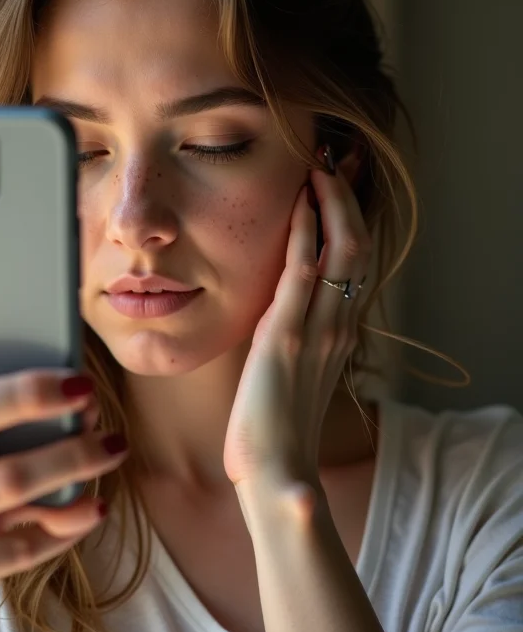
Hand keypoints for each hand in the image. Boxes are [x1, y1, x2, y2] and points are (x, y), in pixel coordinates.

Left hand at [223, 146, 370, 487]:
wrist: (273, 472)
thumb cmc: (275, 426)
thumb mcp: (294, 372)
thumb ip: (296, 335)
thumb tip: (286, 306)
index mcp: (337, 332)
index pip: (354, 261)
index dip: (350, 218)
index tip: (336, 182)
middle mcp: (336, 324)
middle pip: (356, 245)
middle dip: (347, 198)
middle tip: (332, 158)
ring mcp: (316, 329)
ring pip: (341, 250)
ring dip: (332, 203)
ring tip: (320, 165)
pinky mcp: (286, 336)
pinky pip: (302, 271)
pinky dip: (304, 232)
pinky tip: (298, 202)